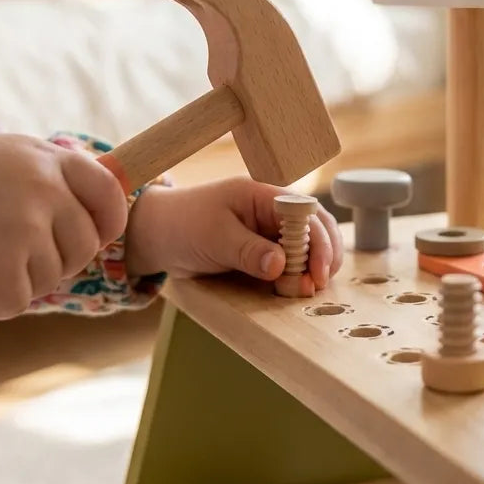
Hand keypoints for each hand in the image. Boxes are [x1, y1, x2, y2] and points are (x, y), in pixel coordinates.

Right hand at [0, 134, 127, 318]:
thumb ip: (41, 178)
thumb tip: (81, 213)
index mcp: (47, 158)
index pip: (110, 191)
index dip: (108, 220)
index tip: (95, 235)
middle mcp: (46, 189)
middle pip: (84, 245)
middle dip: (57, 261)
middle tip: (17, 259)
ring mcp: (28, 228)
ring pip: (51, 277)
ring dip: (21, 282)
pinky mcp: (6, 267)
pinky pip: (19, 302)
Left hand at [125, 177, 343, 291]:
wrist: (159, 235)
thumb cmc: (183, 225)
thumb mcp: (213, 237)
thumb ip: (247, 250)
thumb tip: (280, 265)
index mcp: (262, 195)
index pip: (305, 213)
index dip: (318, 241)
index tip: (318, 271)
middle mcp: (273, 210)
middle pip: (316, 227)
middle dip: (324, 255)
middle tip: (318, 284)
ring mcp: (271, 230)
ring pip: (309, 245)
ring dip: (315, 266)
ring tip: (310, 289)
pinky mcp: (265, 249)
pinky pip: (292, 260)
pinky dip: (300, 273)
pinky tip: (298, 287)